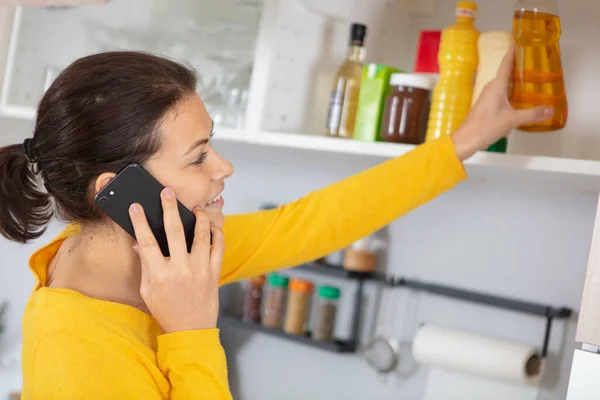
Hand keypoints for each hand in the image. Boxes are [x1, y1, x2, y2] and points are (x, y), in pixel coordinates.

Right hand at [129, 187, 222, 333]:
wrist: (191, 329)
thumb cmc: (166, 310)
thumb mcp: (147, 290)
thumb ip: (145, 265)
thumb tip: (139, 243)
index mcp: (158, 275)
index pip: (147, 241)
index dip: (140, 221)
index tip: (136, 206)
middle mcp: (180, 269)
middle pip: (174, 231)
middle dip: (169, 208)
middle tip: (167, 192)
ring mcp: (199, 270)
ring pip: (200, 235)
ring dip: (198, 217)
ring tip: (195, 207)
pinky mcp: (214, 272)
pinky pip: (218, 247)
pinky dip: (216, 233)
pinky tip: (212, 225)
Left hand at [451, 43, 554, 160]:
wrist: (465, 140)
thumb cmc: (484, 127)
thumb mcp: (511, 120)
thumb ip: (531, 114)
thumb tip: (549, 110)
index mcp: (496, 86)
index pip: (505, 64)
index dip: (512, 53)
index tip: (518, 41)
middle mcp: (490, 88)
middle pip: (506, 73)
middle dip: (519, 66)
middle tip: (534, 61)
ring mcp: (487, 97)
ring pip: (504, 84)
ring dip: (515, 80)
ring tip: (531, 78)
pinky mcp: (486, 106)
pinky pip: (501, 93)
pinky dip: (511, 91)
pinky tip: (519, 97)